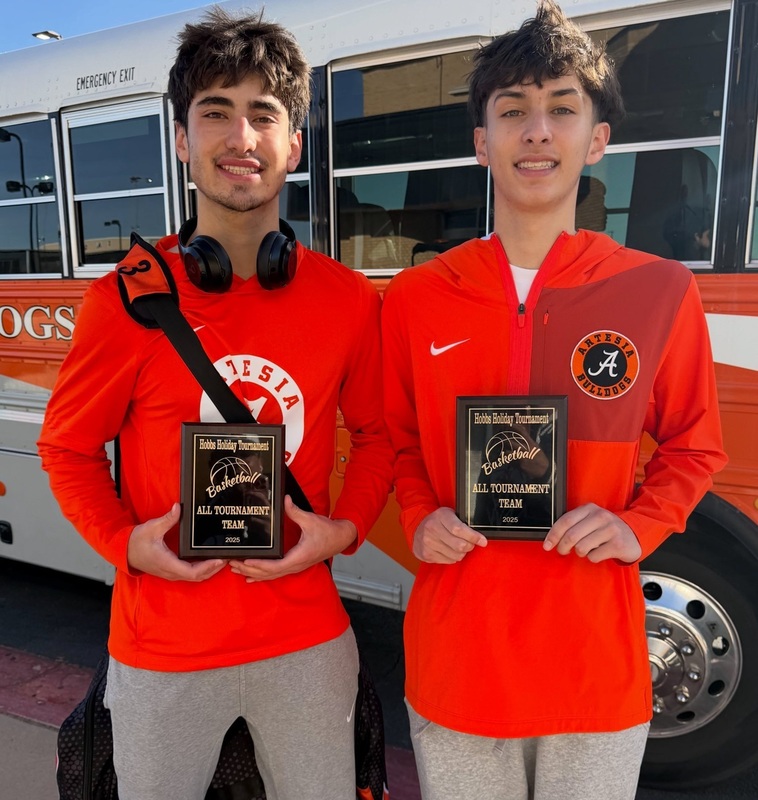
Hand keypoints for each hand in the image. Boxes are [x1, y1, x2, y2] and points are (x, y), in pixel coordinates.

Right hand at [127, 503, 225, 580]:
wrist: (124, 551)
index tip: (220, 559)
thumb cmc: (136, 541)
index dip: (208, 567)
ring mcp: (171, 573)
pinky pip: (190, 574)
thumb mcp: (152, 528)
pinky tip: (209, 560)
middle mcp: (171, 572)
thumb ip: (167, 519)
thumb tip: (178, 508)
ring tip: (222, 559)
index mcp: (168, 564)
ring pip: (195, 577)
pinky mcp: (172, 570)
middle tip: (228, 558)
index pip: (192, 572)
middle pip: (198, 577)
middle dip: (214, 569)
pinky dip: (202, 569)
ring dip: (209, 570)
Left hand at [228, 495, 357, 581]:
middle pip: (269, 573)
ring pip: (270, 576)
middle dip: (249, 569)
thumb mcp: (311, 520)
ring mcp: (294, 567)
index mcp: (299, 556)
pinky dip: (261, 577)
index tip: (246, 561)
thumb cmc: (327, 531)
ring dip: (252, 573)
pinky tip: (250, 578)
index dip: (260, 565)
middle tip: (232, 563)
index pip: (276, 566)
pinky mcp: (294, 566)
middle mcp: (295, 565)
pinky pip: (275, 575)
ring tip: (235, 570)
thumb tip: (285, 500)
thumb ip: (295, 511)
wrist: (340, 539)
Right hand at [412, 507, 486, 563]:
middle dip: (469, 546)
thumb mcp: (449, 515)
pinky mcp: (426, 554)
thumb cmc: (438, 522)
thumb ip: (463, 522)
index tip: (483, 541)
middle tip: (470, 543)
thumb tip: (480, 537)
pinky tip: (448, 550)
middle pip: (459, 545)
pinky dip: (452, 557)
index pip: (459, 529)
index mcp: (441, 515)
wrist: (417, 529)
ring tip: (456, 546)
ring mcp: (428, 542)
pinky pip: (449, 561)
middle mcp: (432, 528)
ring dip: (461, 553)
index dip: (474, 537)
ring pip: (456, 555)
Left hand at [543, 503, 641, 562]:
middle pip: (571, 536)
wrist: (633, 535)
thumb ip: (574, 525)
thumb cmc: (606, 529)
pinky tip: (599, 552)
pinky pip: (594, 556)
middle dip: (563, 547)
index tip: (547, 545)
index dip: (553, 535)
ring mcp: (610, 530)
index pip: (565, 521)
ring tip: (586, 549)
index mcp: (589, 509)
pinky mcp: (617, 544)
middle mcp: (600, 516)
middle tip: (563, 551)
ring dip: (580, 553)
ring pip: (581, 547)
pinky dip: (593, 558)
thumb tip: (552, 538)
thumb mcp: (590, 521)